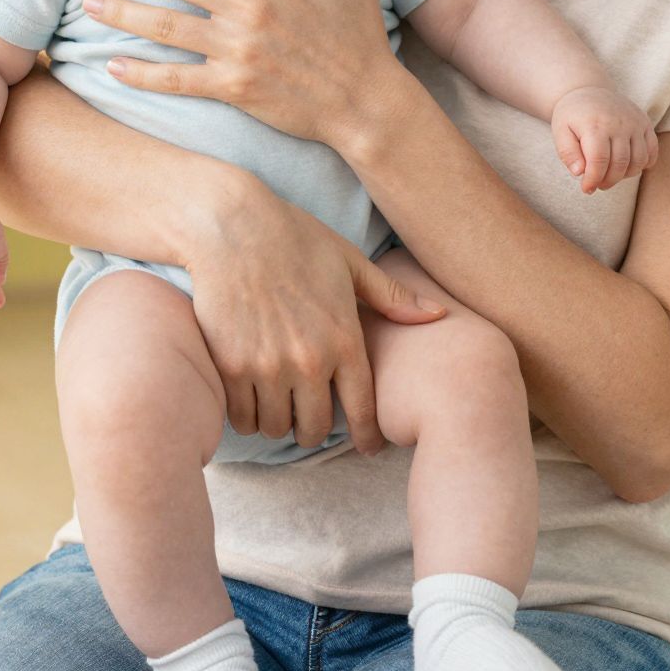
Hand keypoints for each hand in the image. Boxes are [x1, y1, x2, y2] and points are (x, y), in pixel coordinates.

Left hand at [81, 0, 400, 151]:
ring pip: (166, 25)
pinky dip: (142, 74)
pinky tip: (112, 65)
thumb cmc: (360, 33)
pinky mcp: (233, 87)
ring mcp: (237, 49)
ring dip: (123, 11)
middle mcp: (248, 6)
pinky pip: (177, 79)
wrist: (365, 101)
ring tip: (89, 0)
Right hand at [188, 182, 446, 452]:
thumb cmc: (294, 237)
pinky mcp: (230, 366)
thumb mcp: (349, 262)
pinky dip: (247, 415)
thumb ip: (392, 298)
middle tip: (311, 419)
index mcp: (344, 338)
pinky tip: (251, 399)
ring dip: (279, 422)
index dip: (367, 436)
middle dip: (316, 429)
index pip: (363, 410)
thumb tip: (439, 315)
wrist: (231, 225)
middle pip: (316, 429)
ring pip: (277, 428)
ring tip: (279, 406)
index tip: (367, 446)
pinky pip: (242, 416)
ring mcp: (267, 366)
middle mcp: (308, 360)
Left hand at [551, 87, 658, 195]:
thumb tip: (580, 173)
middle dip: (608, 181)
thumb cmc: (573, 115)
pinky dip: (644, 163)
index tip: (586, 189)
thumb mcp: (560, 131)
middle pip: (620, 164)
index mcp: (595, 124)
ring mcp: (634, 122)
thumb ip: (567, 153)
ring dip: (625, 175)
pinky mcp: (645, 122)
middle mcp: (618, 122)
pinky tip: (628, 166)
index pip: (598, 161)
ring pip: (639, 160)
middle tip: (598, 184)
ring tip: (610, 175)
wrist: (588, 90)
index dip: (593, 180)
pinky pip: (652, 150)